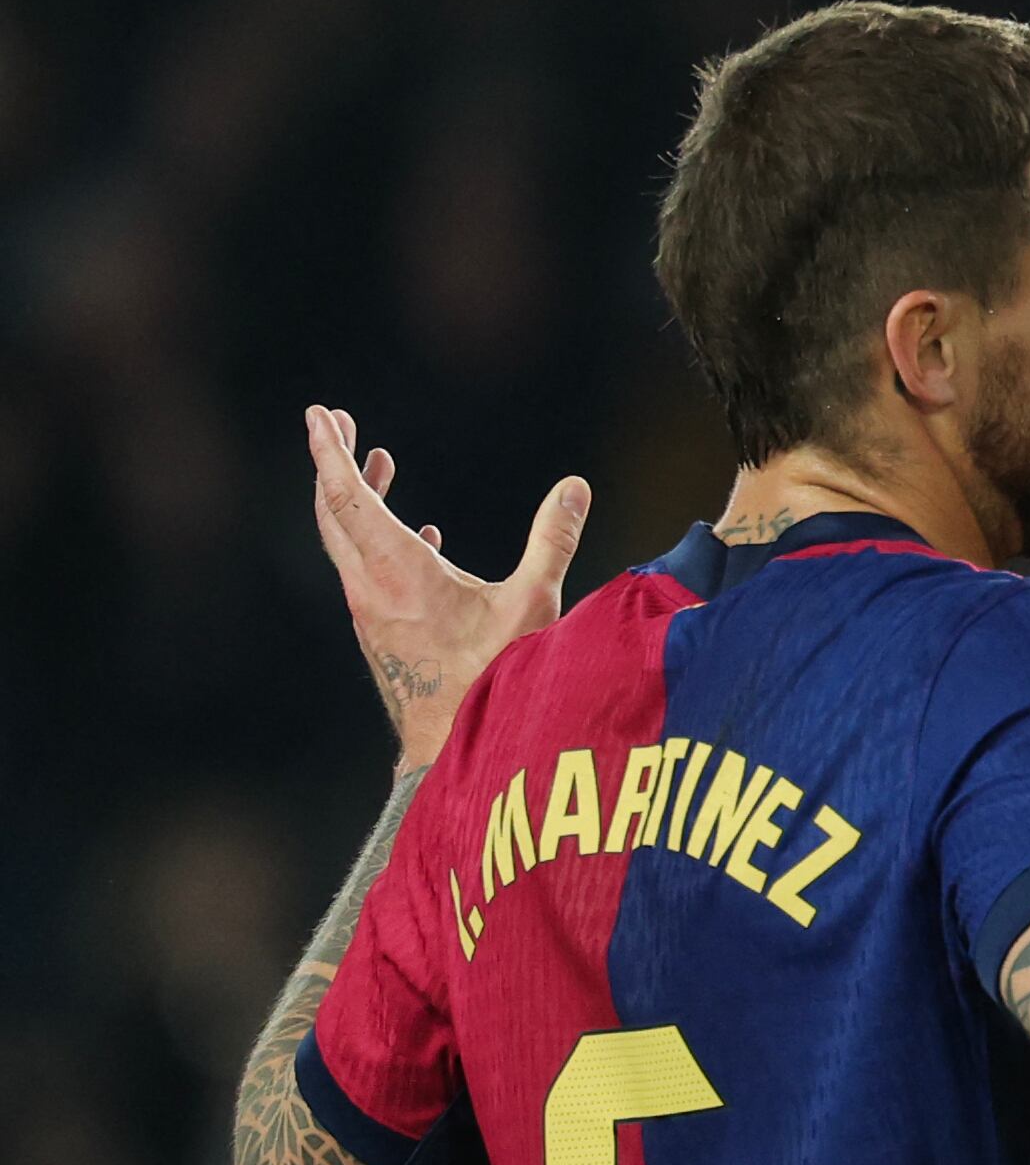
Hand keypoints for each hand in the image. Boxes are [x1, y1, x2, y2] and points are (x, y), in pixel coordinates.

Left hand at [305, 405, 588, 771]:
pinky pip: (366, 569)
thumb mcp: (532, 604)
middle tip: (338, 422)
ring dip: (356, 497)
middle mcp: (370, 587)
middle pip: (333, 510)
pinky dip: (377, 536)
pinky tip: (420, 535)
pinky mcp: (382, 633)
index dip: (331, 451)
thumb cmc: (495, 679)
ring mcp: (370, 613)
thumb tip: (574, 486)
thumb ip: (552, 541)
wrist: (455, 751)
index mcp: (396, 571)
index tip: (319, 414)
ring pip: (347, 540)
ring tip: (378, 464)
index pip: (349, 495)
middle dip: (335, 462)